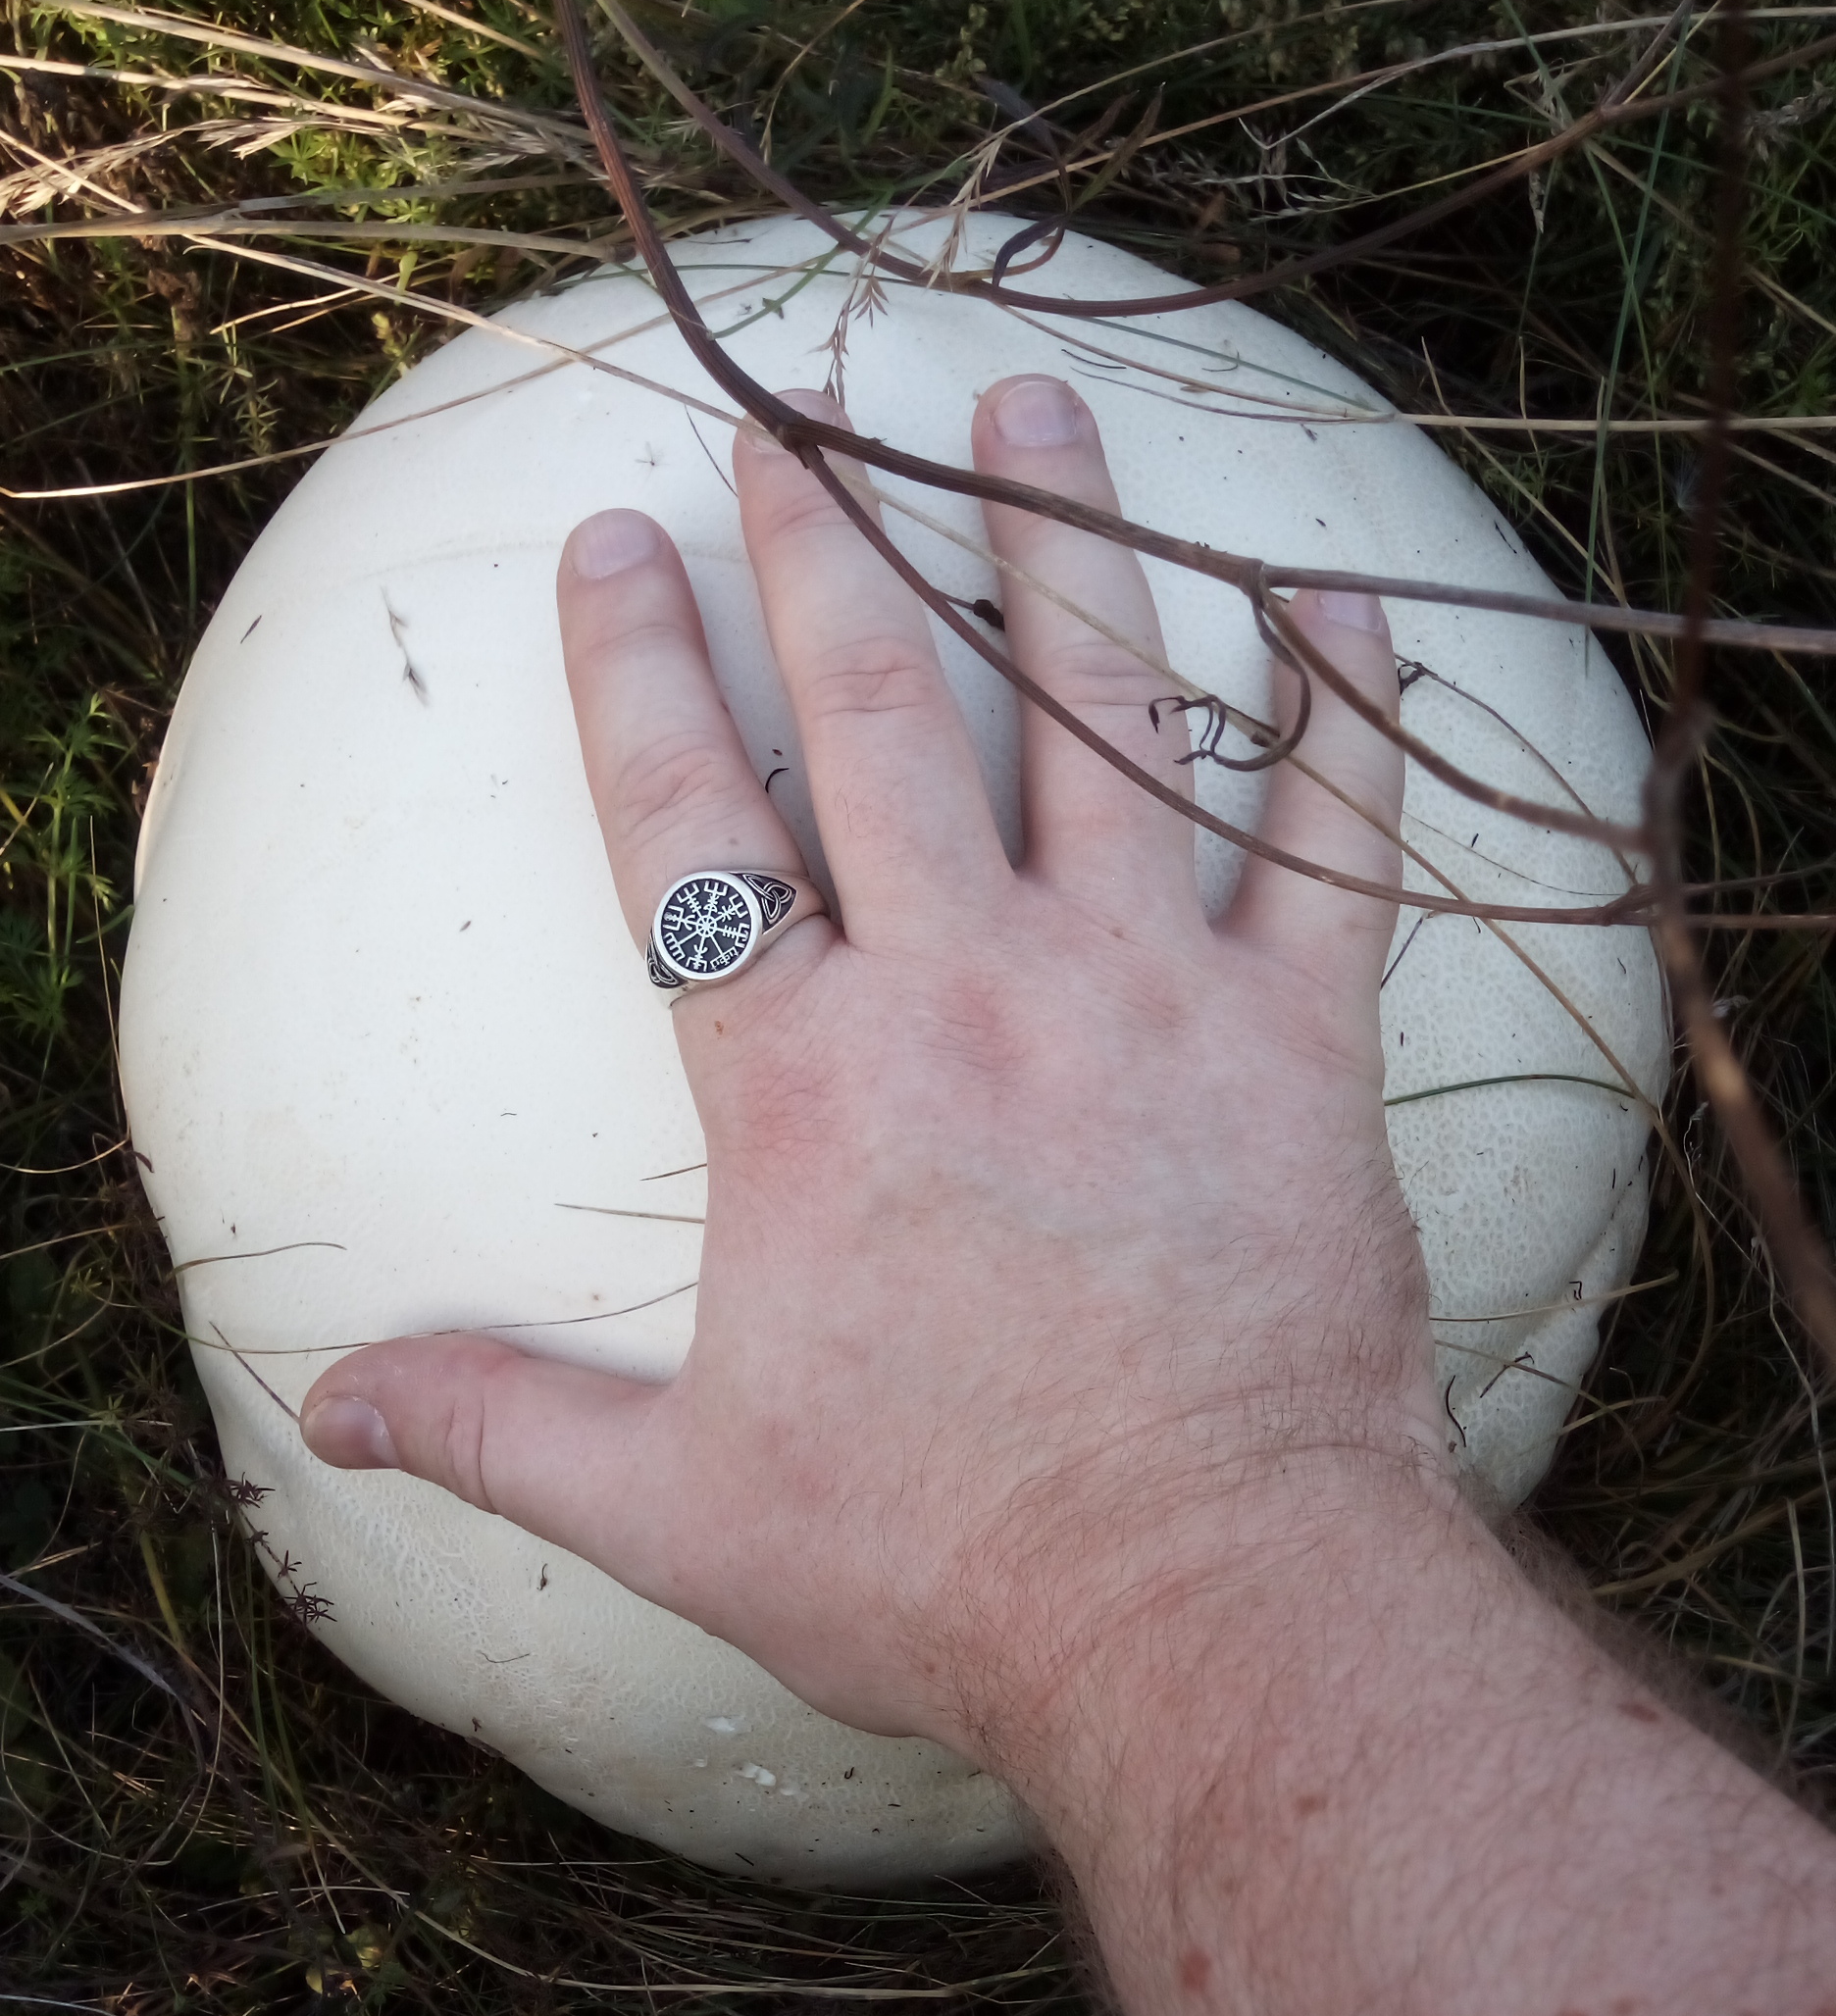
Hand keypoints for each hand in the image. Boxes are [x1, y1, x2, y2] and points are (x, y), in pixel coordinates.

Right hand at [299, 374, 1446, 1791]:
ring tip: (1026, 404)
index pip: (690, 826)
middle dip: (825, 548)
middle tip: (796, 416)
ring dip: (1059, 544)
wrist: (1208, 1610)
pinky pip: (1338, 837)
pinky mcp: (1303, 1046)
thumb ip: (502, 1428)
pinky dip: (1344, 711)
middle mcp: (972, 994)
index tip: (610, 540)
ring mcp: (1150, 999)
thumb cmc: (944, 1564)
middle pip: (884, 715)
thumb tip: (332, 1408)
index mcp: (806, 1086)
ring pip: (1102, 717)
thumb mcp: (681, 1509)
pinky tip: (1334, 594)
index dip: (636, 672)